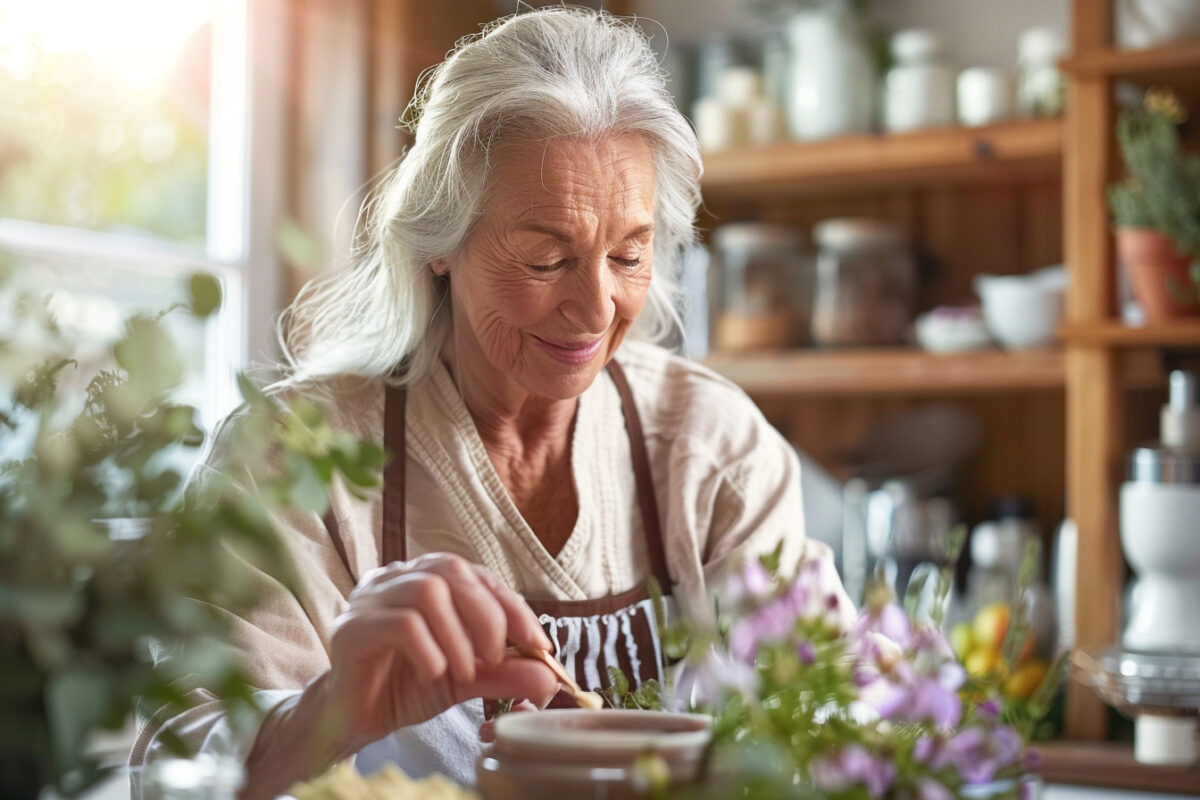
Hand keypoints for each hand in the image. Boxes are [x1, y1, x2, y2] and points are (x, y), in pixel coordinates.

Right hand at [322, 553, 557, 744]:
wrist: (357, 718)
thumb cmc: (408, 687)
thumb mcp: (467, 678)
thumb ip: (504, 672)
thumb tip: (548, 674)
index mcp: (426, 577)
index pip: (477, 575)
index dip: (511, 606)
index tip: (537, 643)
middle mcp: (396, 577)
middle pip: (452, 572)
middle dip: (487, 615)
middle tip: (495, 658)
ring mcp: (369, 598)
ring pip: (427, 591)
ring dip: (457, 634)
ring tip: (464, 670)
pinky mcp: (351, 627)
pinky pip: (400, 623)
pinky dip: (429, 649)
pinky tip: (433, 674)